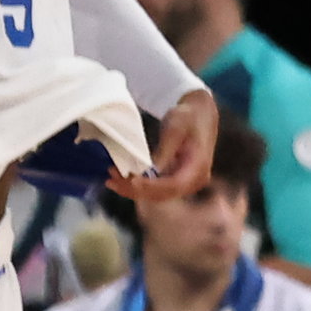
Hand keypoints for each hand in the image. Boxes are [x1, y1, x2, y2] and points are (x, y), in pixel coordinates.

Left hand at [119, 85, 217, 203]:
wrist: (199, 114)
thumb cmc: (188, 117)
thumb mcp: (175, 128)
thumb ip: (165, 150)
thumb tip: (152, 170)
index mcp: (199, 167)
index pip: (174, 185)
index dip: (150, 186)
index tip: (130, 180)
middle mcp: (195, 180)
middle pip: (163, 194)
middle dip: (135, 190)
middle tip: (111, 179)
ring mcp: (186, 183)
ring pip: (156, 195)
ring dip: (133, 190)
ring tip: (111, 178)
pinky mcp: (176, 181)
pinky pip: (156, 190)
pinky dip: (138, 186)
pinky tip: (122, 179)